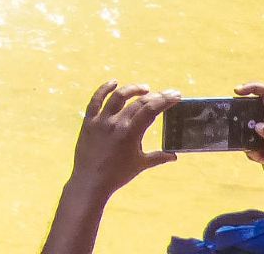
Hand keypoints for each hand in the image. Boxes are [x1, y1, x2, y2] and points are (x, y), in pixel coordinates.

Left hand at [66, 82, 178, 202]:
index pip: (150, 111)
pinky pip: (95, 100)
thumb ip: (158, 157)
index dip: (164, 101)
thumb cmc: (118, 174)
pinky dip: (104, 89)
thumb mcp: (141, 165)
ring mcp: (100, 120)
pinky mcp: (88, 121)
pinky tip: (113, 82)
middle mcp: (115, 123)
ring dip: (132, 90)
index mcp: (131, 133)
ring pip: (117, 96)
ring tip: (145, 89)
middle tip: (167, 94)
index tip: (175, 95)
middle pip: (138, 103)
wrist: (91, 180)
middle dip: (155, 96)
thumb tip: (174, 155)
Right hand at [238, 83, 263, 189]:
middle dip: (242, 115)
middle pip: (253, 106)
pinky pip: (246, 139)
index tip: (237, 92)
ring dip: (245, 137)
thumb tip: (258, 126)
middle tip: (237, 124)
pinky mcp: (259, 142)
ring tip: (255, 150)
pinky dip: (248, 149)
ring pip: (247, 124)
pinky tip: (259, 158)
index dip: (253, 87)